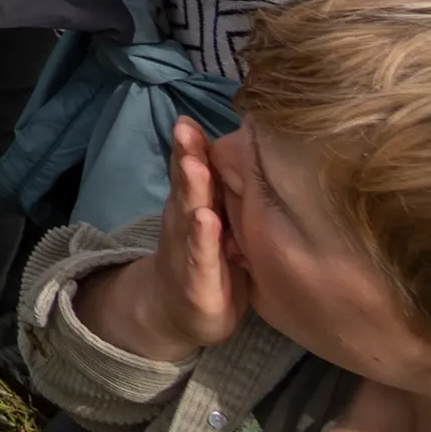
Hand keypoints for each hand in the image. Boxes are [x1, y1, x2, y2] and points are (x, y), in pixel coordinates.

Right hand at [77, 120, 244, 366]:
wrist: (174, 312)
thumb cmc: (206, 262)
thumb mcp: (218, 225)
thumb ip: (227, 194)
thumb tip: (256, 154)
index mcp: (195, 205)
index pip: (194, 170)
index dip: (192, 145)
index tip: (188, 119)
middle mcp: (185, 222)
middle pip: (188, 185)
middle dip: (188, 157)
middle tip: (185, 129)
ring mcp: (188, 251)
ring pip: (189, 216)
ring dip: (191, 190)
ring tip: (194, 166)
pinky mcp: (198, 283)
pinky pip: (201, 258)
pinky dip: (202, 239)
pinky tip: (206, 220)